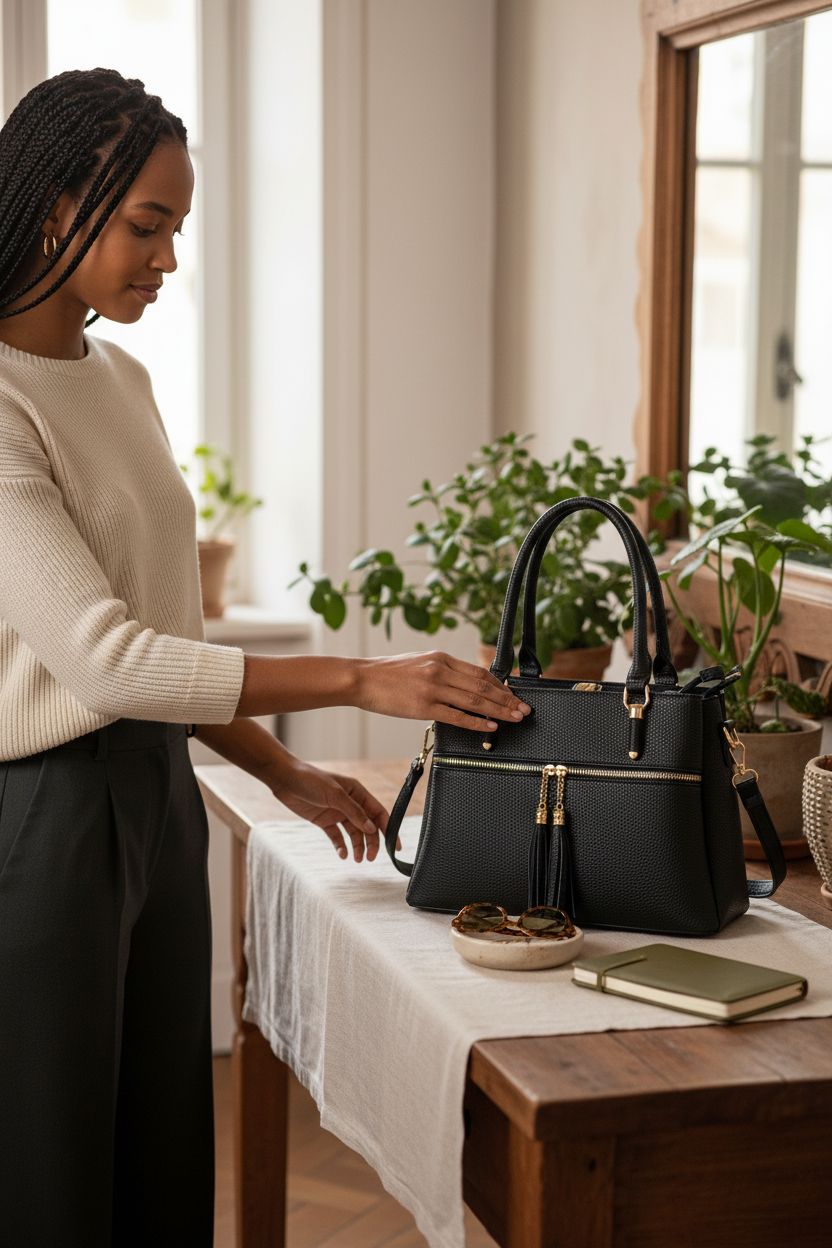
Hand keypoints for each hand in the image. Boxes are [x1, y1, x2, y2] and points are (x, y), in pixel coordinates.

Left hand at [265, 754, 394, 861]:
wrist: (284, 779)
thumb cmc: (310, 780)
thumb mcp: (334, 795)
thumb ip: (353, 812)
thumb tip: (371, 828)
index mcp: (357, 792)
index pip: (378, 813)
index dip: (389, 829)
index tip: (395, 846)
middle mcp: (350, 803)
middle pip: (367, 826)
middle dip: (371, 842)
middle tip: (370, 858)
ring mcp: (337, 812)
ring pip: (354, 833)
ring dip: (357, 846)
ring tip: (357, 860)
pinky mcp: (324, 820)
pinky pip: (337, 836)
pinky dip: (341, 846)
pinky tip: (343, 855)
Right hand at [353, 650, 531, 732]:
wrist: (360, 678)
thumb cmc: (386, 673)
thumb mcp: (418, 663)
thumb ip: (440, 671)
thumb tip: (460, 683)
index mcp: (440, 658)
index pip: (479, 672)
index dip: (501, 685)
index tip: (513, 694)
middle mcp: (440, 671)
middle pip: (483, 686)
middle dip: (507, 699)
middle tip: (524, 709)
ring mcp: (433, 688)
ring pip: (475, 701)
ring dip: (499, 711)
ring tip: (515, 718)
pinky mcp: (424, 706)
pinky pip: (457, 716)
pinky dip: (477, 722)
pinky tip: (490, 727)